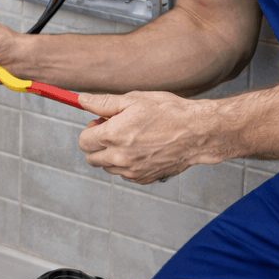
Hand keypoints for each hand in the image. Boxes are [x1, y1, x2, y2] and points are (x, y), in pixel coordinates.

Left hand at [76, 91, 208, 184]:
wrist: (198, 132)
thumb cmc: (168, 112)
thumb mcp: (133, 99)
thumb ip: (103, 102)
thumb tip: (81, 100)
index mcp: (113, 136)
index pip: (83, 141)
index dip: (90, 130)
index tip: (101, 122)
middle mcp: (120, 158)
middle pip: (91, 158)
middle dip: (97, 144)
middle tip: (114, 129)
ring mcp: (132, 171)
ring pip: (107, 167)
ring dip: (111, 155)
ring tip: (132, 138)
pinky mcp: (144, 178)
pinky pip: (125, 174)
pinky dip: (127, 164)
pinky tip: (142, 149)